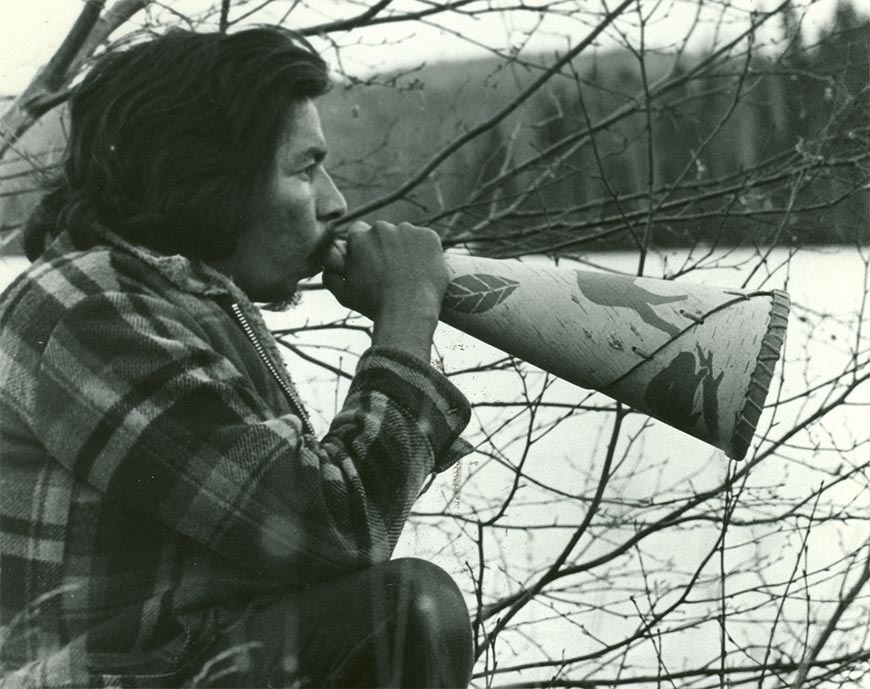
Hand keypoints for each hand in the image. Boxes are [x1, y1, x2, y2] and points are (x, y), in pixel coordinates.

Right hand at [322, 220, 447, 360]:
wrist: (408, 311)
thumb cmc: (374, 305)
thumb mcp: (345, 295)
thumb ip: (330, 277)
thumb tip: (326, 267)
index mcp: (358, 237)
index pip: (359, 232)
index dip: (366, 247)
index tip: (373, 260)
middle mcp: (382, 228)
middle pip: (383, 232)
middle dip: (386, 246)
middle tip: (393, 270)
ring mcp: (408, 230)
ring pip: (406, 235)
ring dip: (406, 248)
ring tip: (409, 273)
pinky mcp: (429, 236)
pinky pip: (426, 240)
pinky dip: (426, 251)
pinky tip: (423, 270)